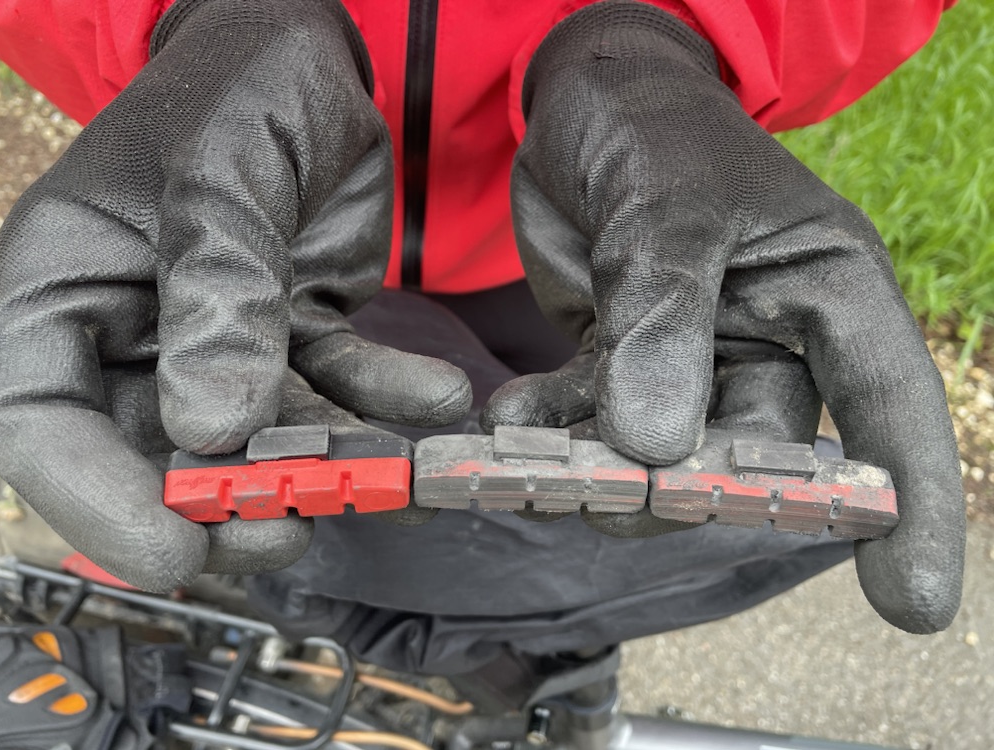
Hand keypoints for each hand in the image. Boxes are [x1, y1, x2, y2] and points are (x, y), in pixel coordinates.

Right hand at [0, 0, 468, 591]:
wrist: (306, 52)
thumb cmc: (233, 85)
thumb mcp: (218, 172)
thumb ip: (216, 289)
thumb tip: (214, 425)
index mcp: (60, 290)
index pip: (40, 425)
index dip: (98, 504)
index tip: (177, 552)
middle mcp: (130, 331)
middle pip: (155, 454)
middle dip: (226, 504)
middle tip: (293, 529)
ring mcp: (215, 341)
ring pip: (257, 435)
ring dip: (321, 464)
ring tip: (386, 475)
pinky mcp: (290, 333)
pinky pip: (334, 387)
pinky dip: (382, 402)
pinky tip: (435, 401)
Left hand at [484, 1, 963, 632]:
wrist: (585, 103)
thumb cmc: (656, 130)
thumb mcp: (671, 205)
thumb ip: (666, 318)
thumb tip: (656, 449)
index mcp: (825, 295)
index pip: (887, 410)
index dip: (907, 509)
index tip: (914, 605)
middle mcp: (768, 341)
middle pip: (747, 456)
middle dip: (682, 493)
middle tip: (613, 506)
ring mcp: (691, 359)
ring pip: (657, 455)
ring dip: (597, 470)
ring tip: (532, 466)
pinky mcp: (620, 361)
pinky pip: (589, 422)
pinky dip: (548, 433)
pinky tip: (508, 423)